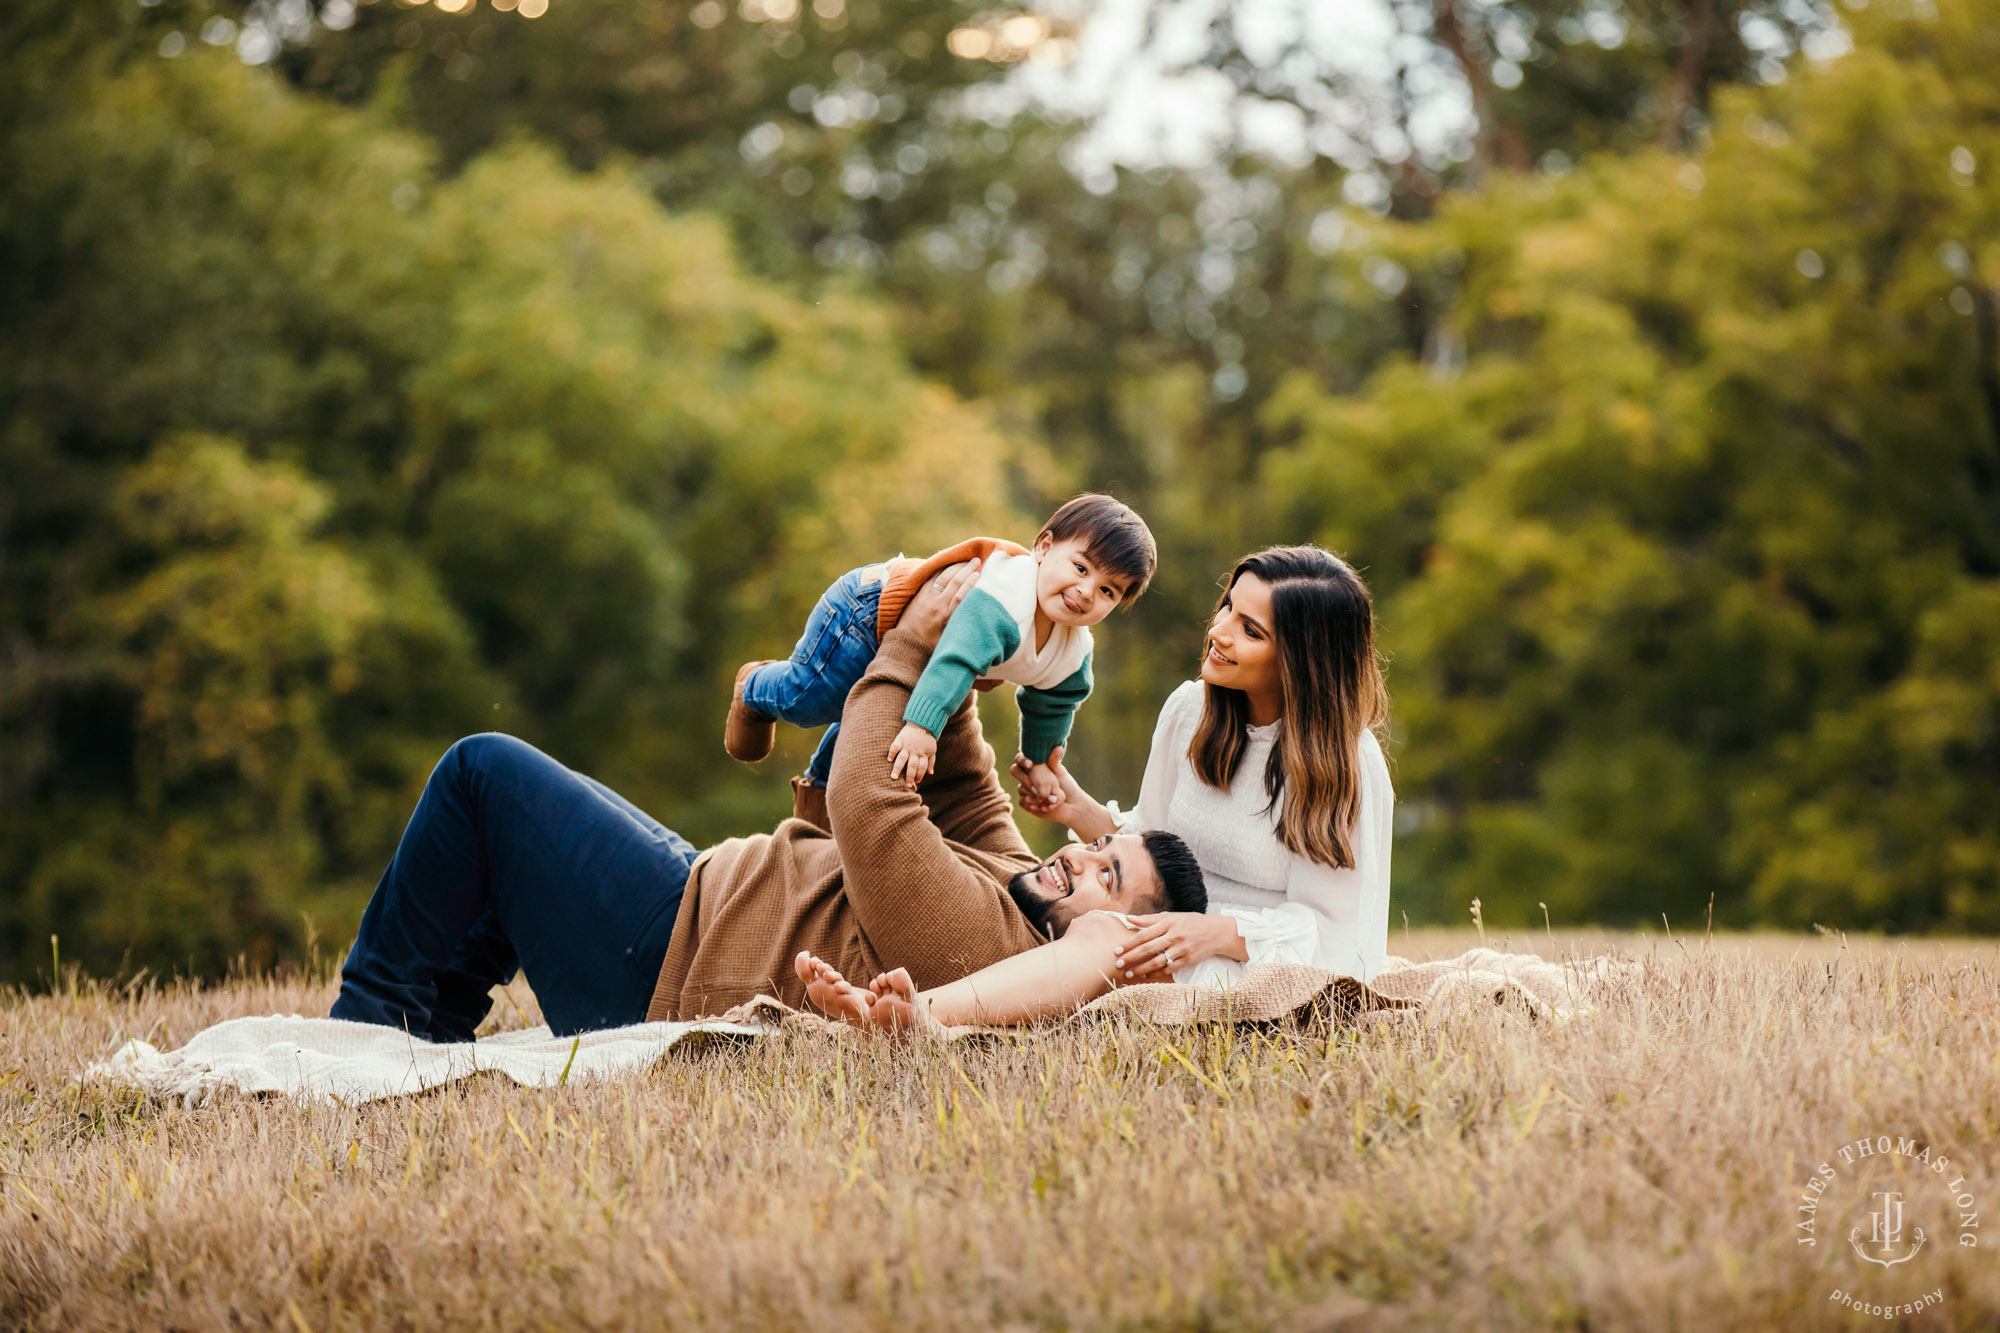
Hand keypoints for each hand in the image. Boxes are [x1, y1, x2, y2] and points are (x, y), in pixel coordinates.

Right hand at [888, 722, 937, 786]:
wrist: (922, 723)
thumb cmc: (927, 739)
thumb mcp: (932, 750)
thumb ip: (931, 762)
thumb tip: (931, 774)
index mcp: (923, 754)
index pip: (922, 767)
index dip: (920, 775)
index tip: (916, 782)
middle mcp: (915, 751)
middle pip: (912, 765)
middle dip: (910, 776)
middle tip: (907, 785)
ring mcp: (907, 746)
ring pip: (902, 759)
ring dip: (898, 768)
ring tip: (893, 777)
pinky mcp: (900, 740)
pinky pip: (895, 746)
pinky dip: (892, 752)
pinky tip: (889, 759)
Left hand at [898, 558, 980, 649]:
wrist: (907, 644)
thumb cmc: (932, 645)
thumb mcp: (950, 638)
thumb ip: (961, 624)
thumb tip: (977, 615)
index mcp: (946, 618)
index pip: (961, 596)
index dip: (971, 583)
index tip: (979, 574)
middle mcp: (937, 605)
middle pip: (954, 582)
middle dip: (967, 569)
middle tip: (976, 560)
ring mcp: (927, 598)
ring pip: (943, 577)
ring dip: (955, 567)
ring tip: (965, 560)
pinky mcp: (919, 594)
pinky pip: (931, 577)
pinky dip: (941, 569)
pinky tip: (949, 564)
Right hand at [1007, 746, 1114, 840]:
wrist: (1071, 806)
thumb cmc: (1067, 786)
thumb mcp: (1060, 773)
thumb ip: (1054, 761)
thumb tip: (1058, 747)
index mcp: (1034, 766)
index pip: (1021, 758)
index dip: (1023, 760)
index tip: (1030, 765)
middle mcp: (1027, 776)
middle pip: (1015, 771)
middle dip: (1024, 778)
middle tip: (1034, 786)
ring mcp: (1024, 788)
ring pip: (1020, 788)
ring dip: (1034, 794)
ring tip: (1048, 800)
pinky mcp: (1025, 801)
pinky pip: (1023, 800)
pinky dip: (1033, 804)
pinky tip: (1043, 807)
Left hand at [1113, 912, 1246, 980]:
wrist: (1216, 932)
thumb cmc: (1190, 922)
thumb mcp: (1171, 917)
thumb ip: (1149, 919)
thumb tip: (1128, 919)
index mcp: (1168, 923)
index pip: (1145, 934)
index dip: (1130, 943)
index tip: (1117, 950)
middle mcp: (1175, 936)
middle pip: (1149, 948)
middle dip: (1132, 957)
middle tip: (1118, 963)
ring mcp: (1182, 949)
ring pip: (1157, 961)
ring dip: (1141, 969)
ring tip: (1129, 973)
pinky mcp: (1187, 960)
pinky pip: (1169, 969)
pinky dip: (1156, 973)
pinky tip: (1145, 976)